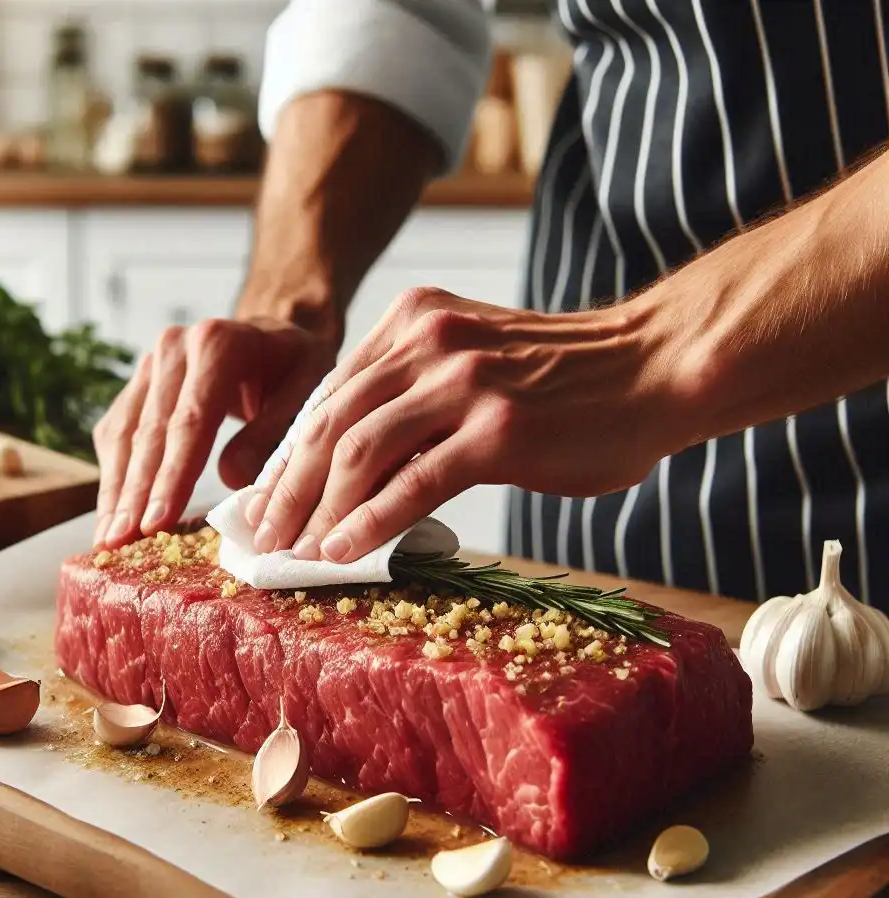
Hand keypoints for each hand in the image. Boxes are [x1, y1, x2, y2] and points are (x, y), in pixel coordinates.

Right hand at [93, 317, 336, 547]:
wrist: (276, 338)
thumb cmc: (297, 370)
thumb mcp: (306, 394)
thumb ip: (273, 434)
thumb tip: (230, 479)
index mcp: (218, 344)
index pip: (191, 420)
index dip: (172, 475)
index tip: (157, 522)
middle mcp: (174, 347)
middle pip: (150, 431)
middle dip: (136, 493)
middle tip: (122, 542)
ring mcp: (150, 364)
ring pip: (124, 433)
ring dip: (116, 490)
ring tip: (109, 540)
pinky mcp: (138, 384)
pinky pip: (117, 432)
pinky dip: (114, 474)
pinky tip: (112, 514)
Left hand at [245, 287, 676, 561]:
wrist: (655, 368)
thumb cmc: (568, 381)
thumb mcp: (476, 364)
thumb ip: (416, 395)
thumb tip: (357, 465)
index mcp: (416, 323)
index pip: (332, 394)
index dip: (291, 453)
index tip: (265, 498)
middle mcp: (429, 343)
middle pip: (333, 424)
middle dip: (288, 488)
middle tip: (262, 536)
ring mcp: (463, 384)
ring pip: (362, 454)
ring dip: (318, 511)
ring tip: (293, 554)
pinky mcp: (497, 431)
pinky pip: (413, 482)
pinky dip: (369, 522)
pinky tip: (342, 552)